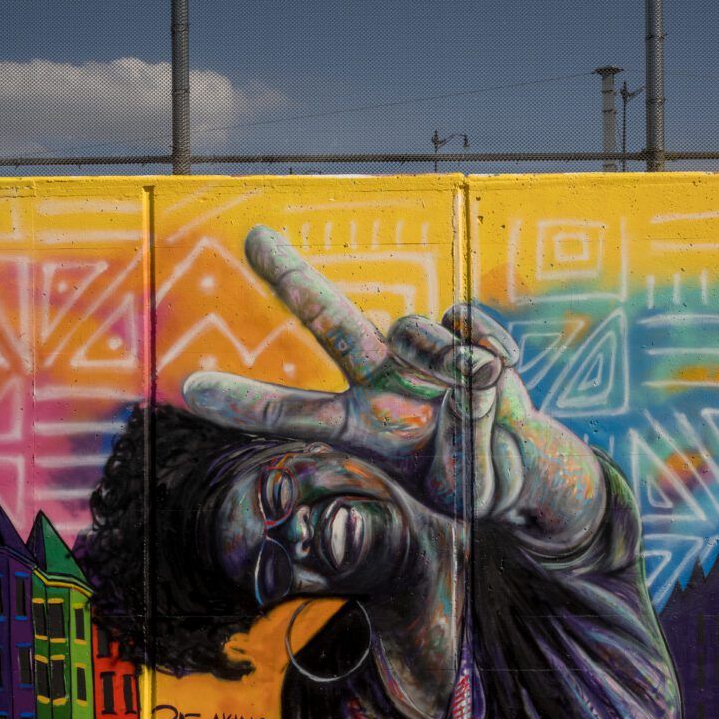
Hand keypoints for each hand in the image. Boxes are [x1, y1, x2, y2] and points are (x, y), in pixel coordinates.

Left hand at [182, 226, 602, 543]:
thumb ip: (465, 426)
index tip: (192, 389)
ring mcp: (416, 353)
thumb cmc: (477, 481)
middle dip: (294, 278)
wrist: (526, 471)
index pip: (294, 413)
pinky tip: (506, 371)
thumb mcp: (462, 480)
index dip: (245, 402)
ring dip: (444, 357)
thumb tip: (477, 366)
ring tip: (481, 386)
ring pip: (412, 327)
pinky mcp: (460, 331)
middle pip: (331, 322)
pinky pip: (465, 318)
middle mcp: (378, 382)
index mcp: (360, 428)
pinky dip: (489, 343)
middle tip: (255, 238)